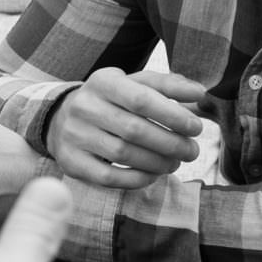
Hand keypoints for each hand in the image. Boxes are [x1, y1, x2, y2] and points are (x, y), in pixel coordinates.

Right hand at [47, 68, 205, 188]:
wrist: (62, 119)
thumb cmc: (111, 101)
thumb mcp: (134, 85)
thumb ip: (168, 86)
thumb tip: (199, 93)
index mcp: (102, 82)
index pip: (141, 99)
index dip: (173, 116)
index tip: (196, 128)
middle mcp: (84, 106)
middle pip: (135, 130)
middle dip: (171, 144)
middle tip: (191, 151)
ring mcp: (74, 135)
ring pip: (123, 155)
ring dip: (158, 163)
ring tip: (174, 163)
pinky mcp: (71, 162)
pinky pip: (109, 177)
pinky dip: (137, 179)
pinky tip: (152, 175)